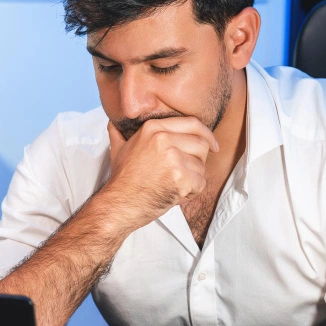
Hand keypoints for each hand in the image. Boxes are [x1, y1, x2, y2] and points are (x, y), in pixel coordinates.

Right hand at [103, 116, 218, 232]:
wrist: (119, 203)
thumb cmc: (121, 179)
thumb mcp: (118, 149)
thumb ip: (119, 133)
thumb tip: (113, 122)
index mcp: (153, 128)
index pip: (192, 123)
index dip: (207, 134)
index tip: (212, 146)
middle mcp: (163, 138)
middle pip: (201, 144)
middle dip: (199, 162)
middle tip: (185, 174)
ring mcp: (172, 157)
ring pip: (202, 166)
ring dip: (193, 179)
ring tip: (174, 186)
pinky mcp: (179, 177)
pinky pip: (200, 183)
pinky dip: (192, 193)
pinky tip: (176, 195)